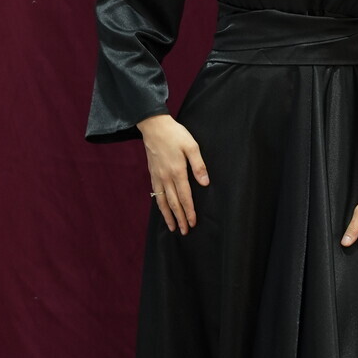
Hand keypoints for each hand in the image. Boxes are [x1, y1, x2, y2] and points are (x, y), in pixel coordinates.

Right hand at [138, 113, 208, 233]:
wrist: (154, 126)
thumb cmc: (175, 134)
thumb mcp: (191, 146)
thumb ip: (199, 165)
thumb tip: (205, 183)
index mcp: (177, 171)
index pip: (185, 197)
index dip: (189, 211)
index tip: (193, 223)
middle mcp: (166, 177)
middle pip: (173, 203)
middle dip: (180, 218)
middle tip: (184, 231)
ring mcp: (157, 176)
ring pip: (162, 201)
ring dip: (168, 215)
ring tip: (172, 227)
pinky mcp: (152, 173)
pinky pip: (156, 194)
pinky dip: (159, 205)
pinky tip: (162, 209)